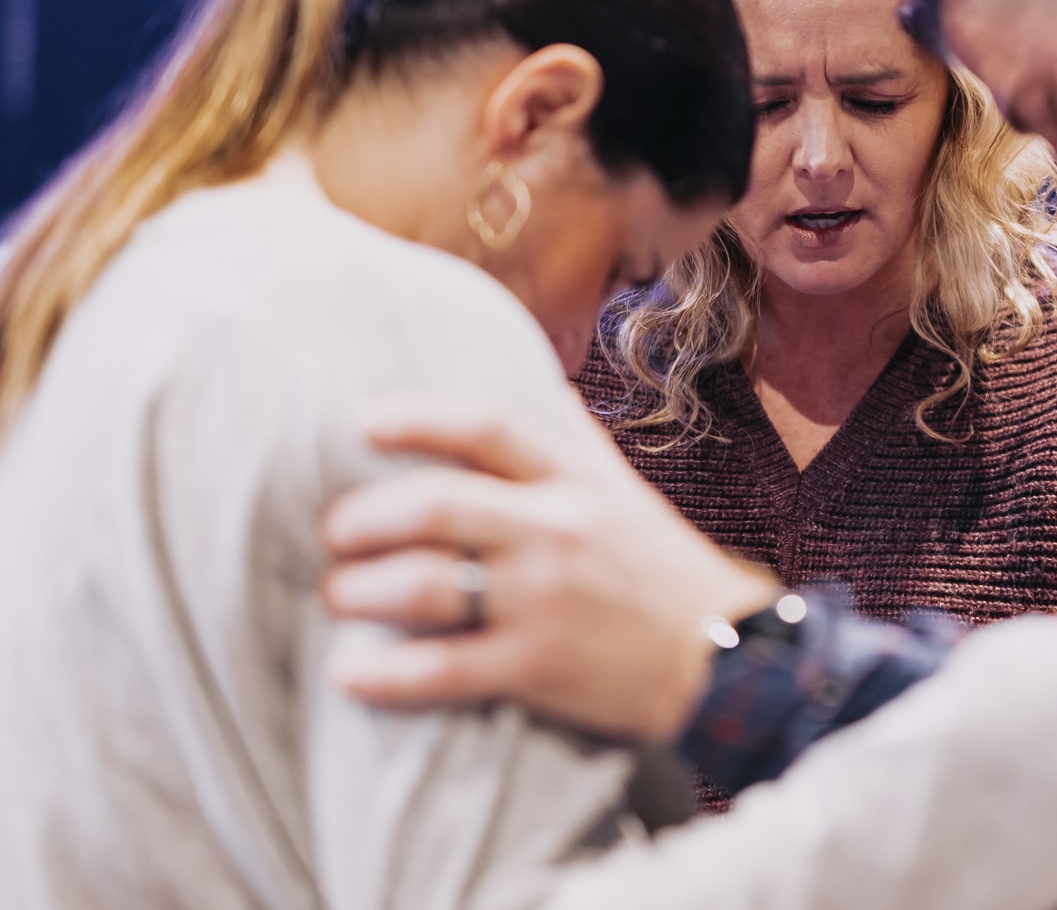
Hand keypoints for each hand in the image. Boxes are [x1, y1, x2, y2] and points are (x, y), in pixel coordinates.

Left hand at [320, 395, 774, 741]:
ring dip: (362, 590)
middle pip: (436, 505)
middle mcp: (557, 529)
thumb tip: (547, 382)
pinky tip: (349, 672)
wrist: (720, 658)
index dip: (415, 417)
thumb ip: (579, 439)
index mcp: (576, 479)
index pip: (486, 425)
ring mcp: (545, 599)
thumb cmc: (662, 569)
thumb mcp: (626, 490)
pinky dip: (383, 673)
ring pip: (426, 585)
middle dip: (365, 518)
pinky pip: (440, 668)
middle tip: (336, 531)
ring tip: (339, 594)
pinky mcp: (536, 667)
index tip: (360, 422)